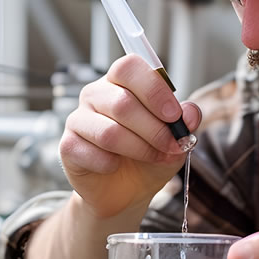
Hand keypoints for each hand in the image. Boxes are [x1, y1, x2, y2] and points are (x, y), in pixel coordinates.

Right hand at [59, 55, 201, 219]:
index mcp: (121, 82)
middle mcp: (96, 94)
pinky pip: (93, 154)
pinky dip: (112, 165)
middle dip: (155, 129)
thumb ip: (185, 121)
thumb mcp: (176, 138)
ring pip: (110, 132)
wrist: (125, 191)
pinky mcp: (68, 146)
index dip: (154, 89)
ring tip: (155, 157)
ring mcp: (78, 119)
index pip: (129, 66)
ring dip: (140, 149)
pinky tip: (116, 166)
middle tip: (173, 145)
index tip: (174, 115)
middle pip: (122, 103)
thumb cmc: (149, 155)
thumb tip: (191, 111)